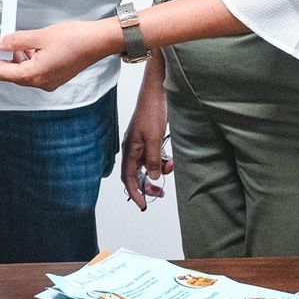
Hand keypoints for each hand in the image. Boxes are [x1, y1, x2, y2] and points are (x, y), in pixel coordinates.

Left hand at [0, 19, 120, 91]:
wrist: (99, 41)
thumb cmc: (74, 39)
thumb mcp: (40, 36)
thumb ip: (16, 41)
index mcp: (35, 75)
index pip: (4, 73)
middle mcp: (42, 83)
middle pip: (14, 75)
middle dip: (2, 61)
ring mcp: (50, 81)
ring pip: (25, 73)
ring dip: (16, 60)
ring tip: (11, 43)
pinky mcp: (56, 76)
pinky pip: (35, 71)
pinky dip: (28, 61)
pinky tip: (27, 47)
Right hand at [123, 82, 172, 211]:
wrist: (156, 94)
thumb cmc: (151, 112)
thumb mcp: (154, 139)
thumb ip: (153, 160)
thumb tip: (153, 177)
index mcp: (130, 150)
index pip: (128, 178)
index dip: (134, 193)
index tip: (143, 204)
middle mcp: (133, 149)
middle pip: (137, 175)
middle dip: (148, 185)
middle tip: (160, 193)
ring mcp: (141, 144)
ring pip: (147, 166)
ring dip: (159, 171)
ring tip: (170, 167)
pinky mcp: (150, 140)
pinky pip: (154, 157)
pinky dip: (162, 161)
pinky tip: (170, 158)